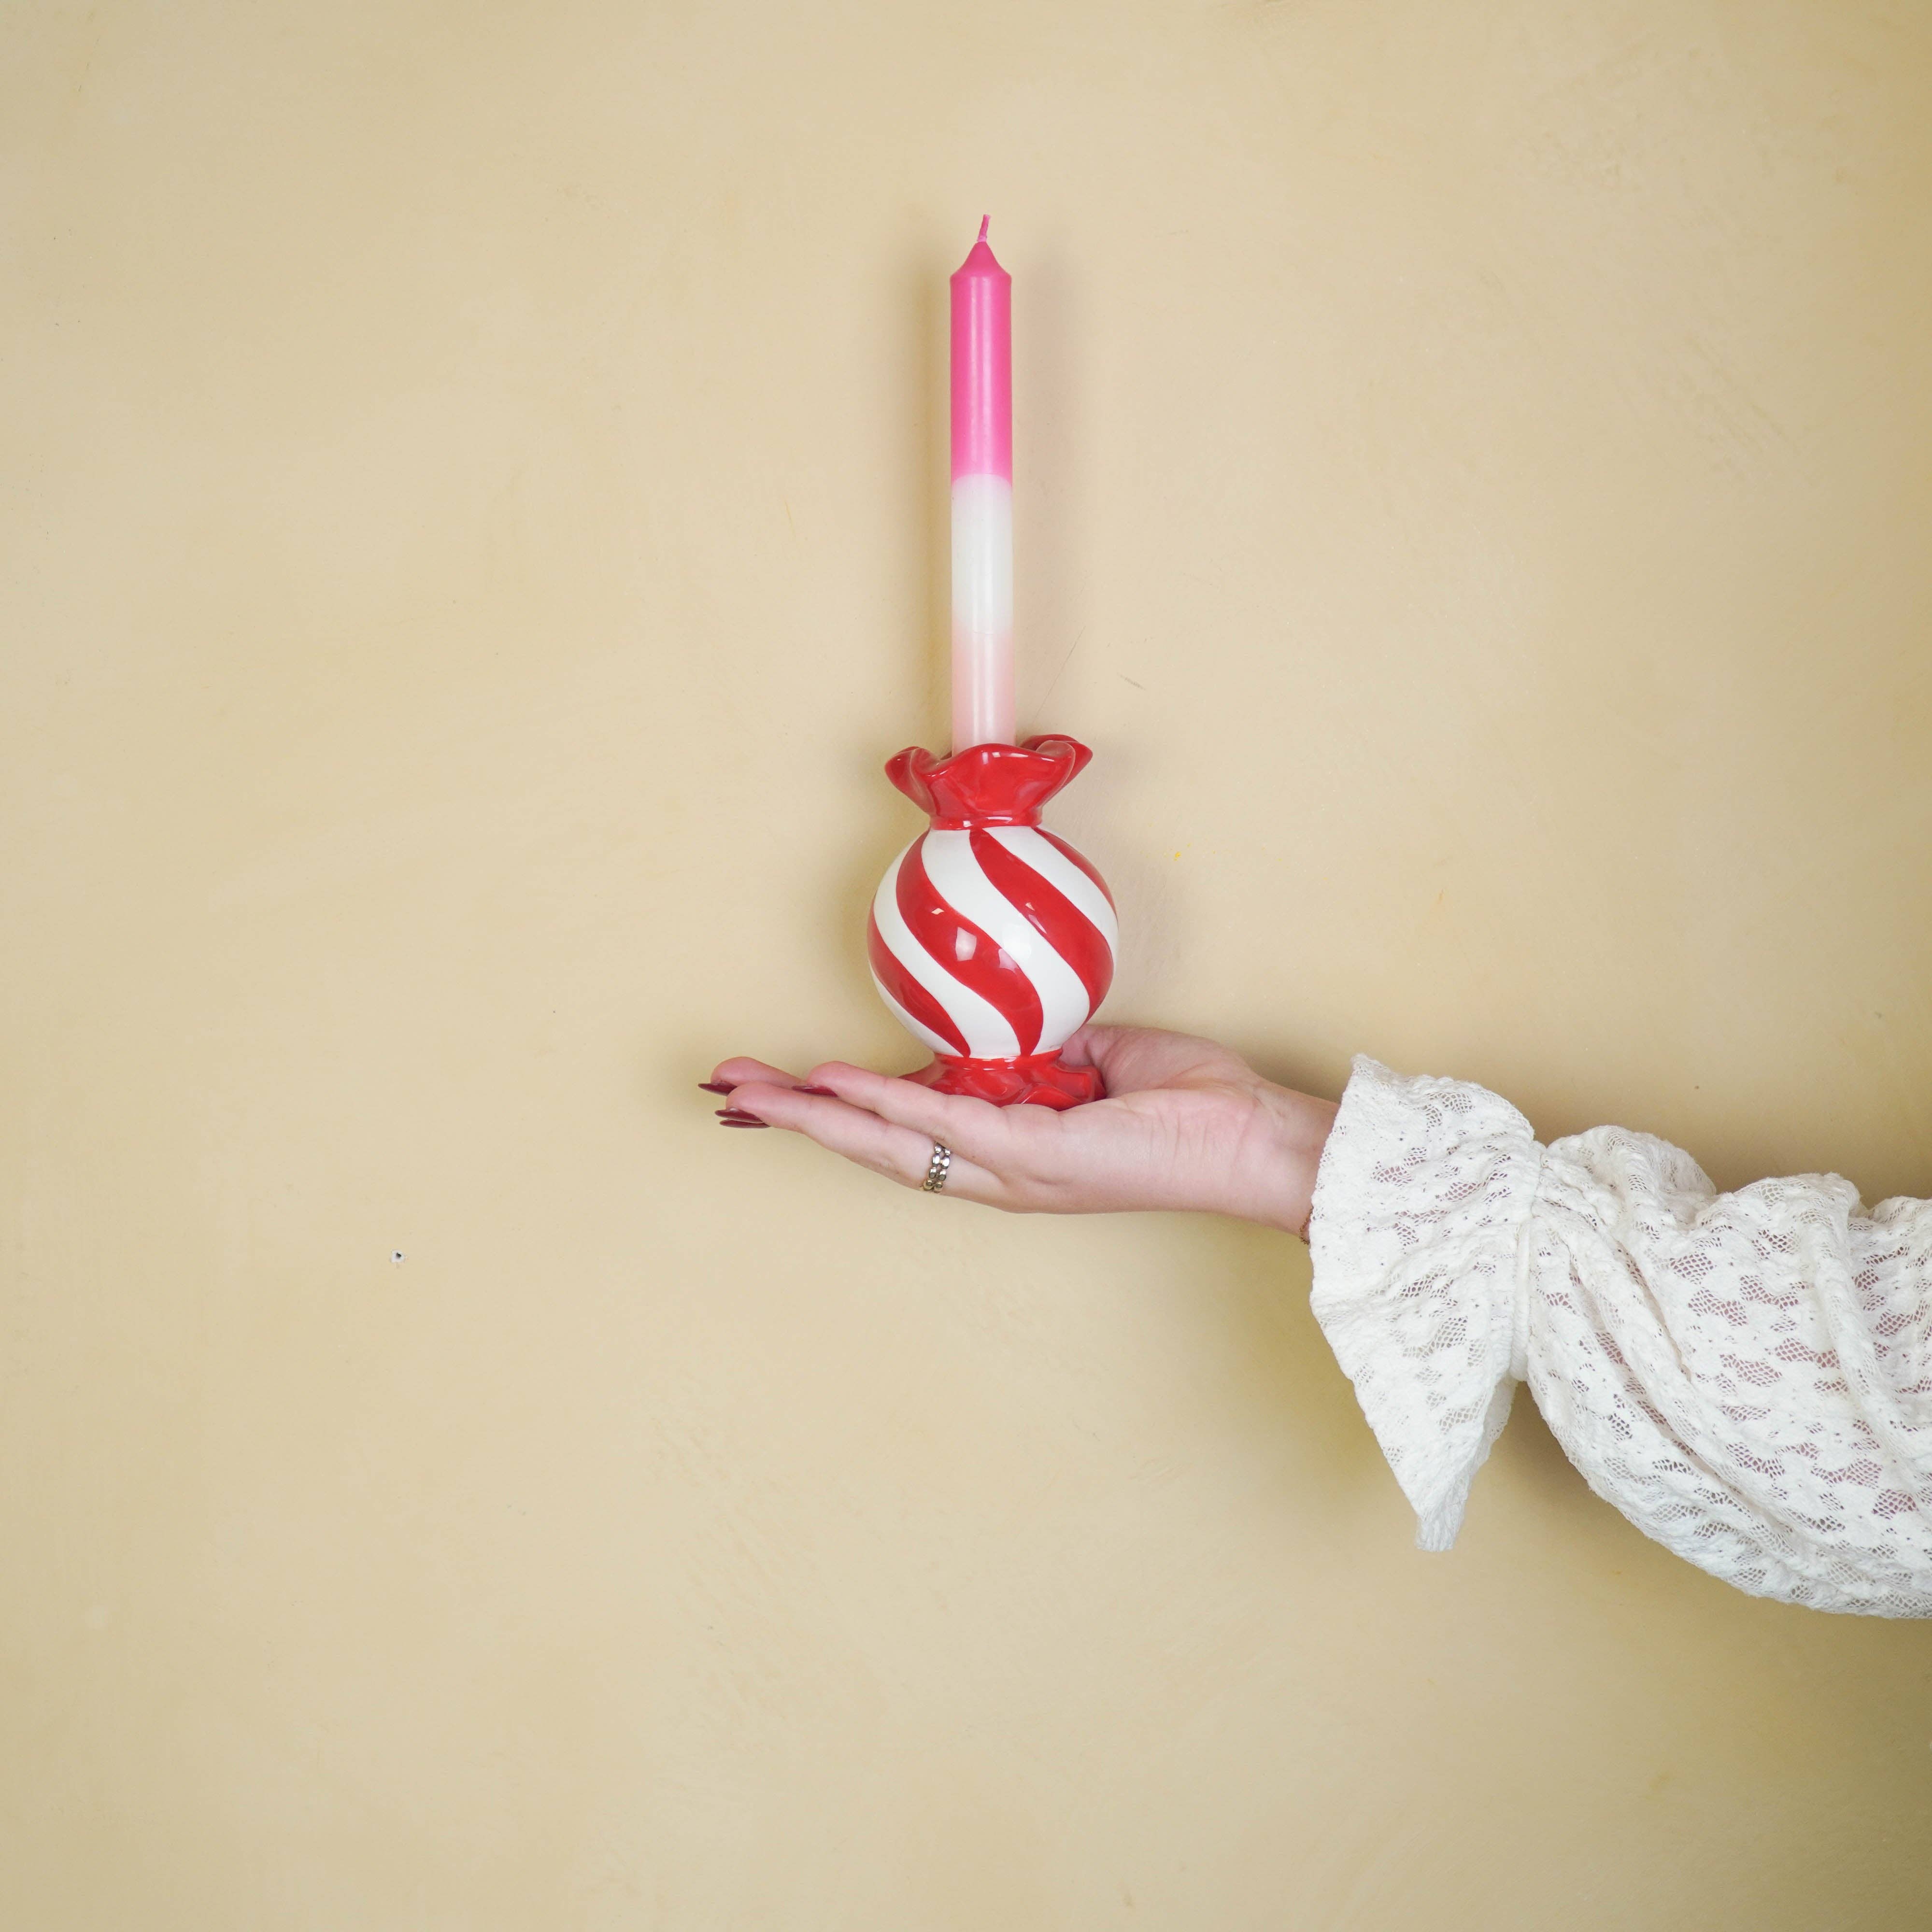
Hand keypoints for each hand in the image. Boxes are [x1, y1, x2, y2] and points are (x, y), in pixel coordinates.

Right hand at [705, 1025, 1336, 1235]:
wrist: (1255, 1141)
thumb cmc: (1194, 1103)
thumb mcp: (1105, 1059)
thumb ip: (1046, 1051)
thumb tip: (1010, 1026)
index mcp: (1013, 1152)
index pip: (907, 1132)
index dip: (840, 1112)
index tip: (785, 1088)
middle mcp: (1001, 1174)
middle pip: (877, 1148)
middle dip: (798, 1121)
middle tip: (729, 1093)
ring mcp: (1015, 1172)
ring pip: (893, 1144)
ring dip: (817, 1116)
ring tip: (754, 1093)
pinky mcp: (1040, 1159)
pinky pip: (946, 1125)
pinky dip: (886, 1101)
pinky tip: (835, 1085)